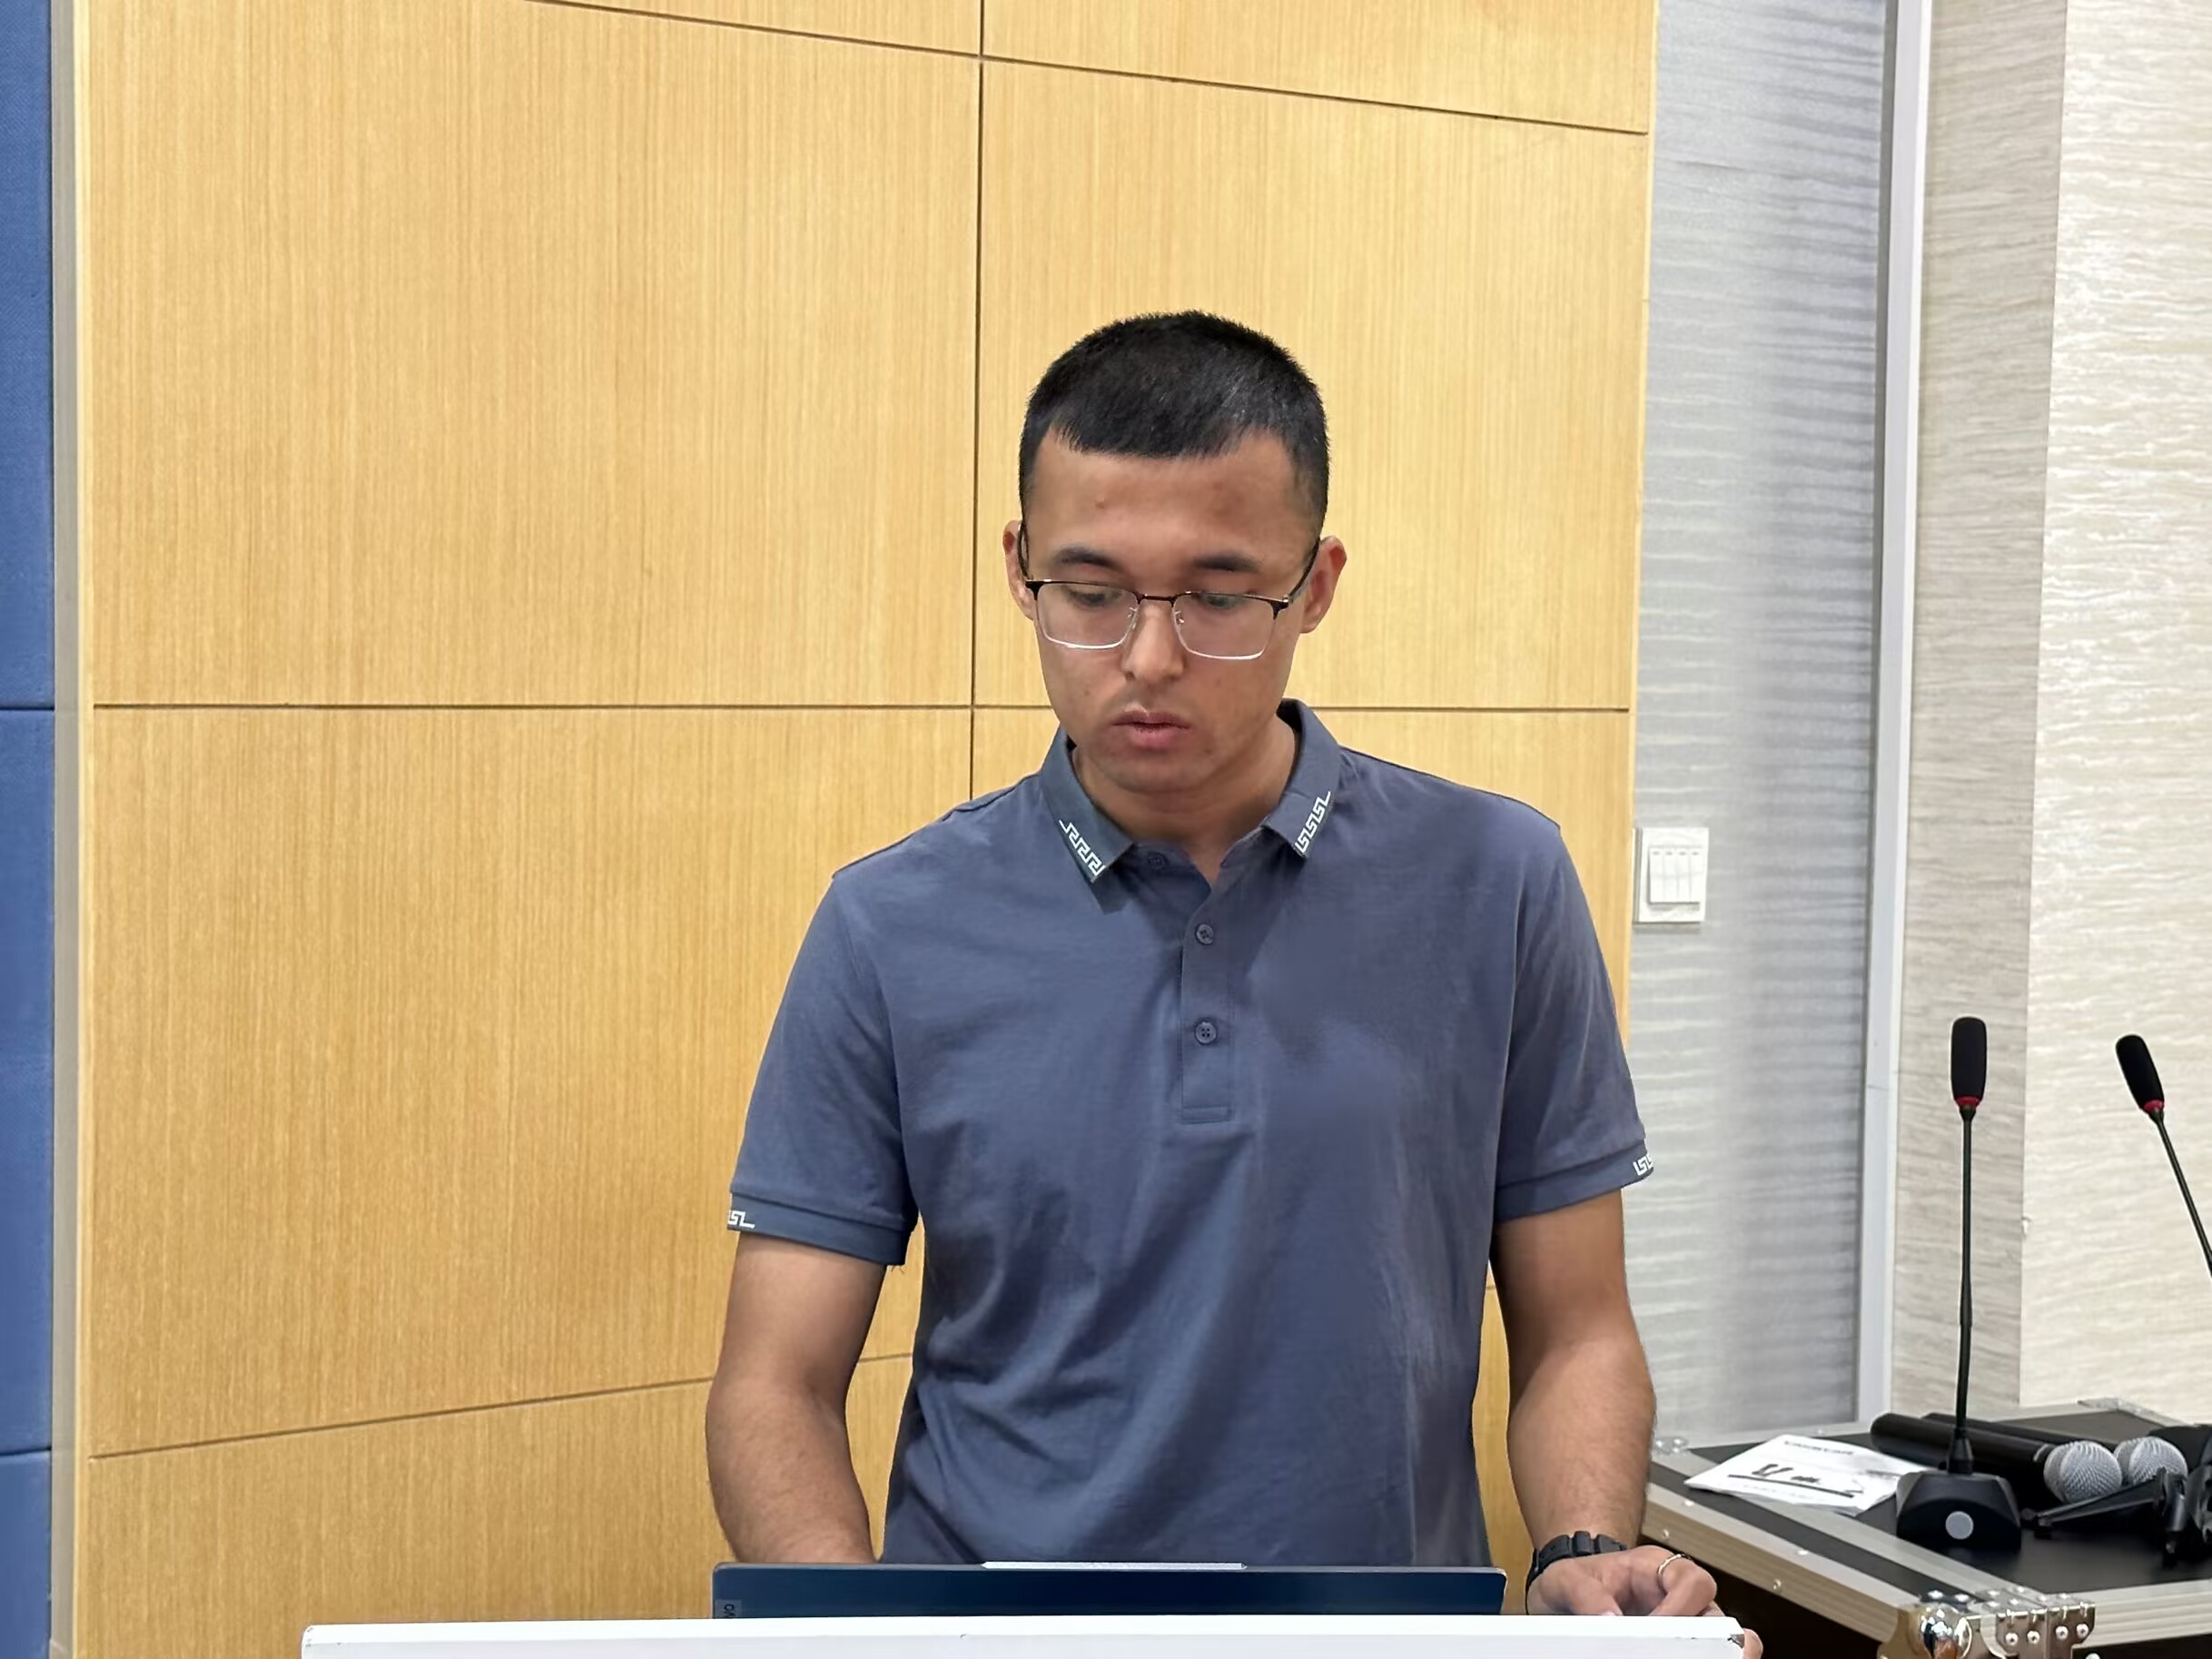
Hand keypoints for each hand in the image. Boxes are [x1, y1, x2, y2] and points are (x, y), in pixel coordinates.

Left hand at [1525, 1546, 1762, 1658]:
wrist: (1565, 1596)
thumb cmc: (1574, 1580)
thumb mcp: (1567, 1579)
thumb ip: (1585, 1594)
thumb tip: (1609, 1619)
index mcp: (1655, 1568)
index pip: (1691, 1582)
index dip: (1682, 1608)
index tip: (1658, 1630)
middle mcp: (1674, 1596)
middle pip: (1713, 1614)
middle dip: (1712, 1638)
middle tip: (1689, 1655)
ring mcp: (1676, 1624)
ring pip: (1712, 1640)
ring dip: (1705, 1653)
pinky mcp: (1669, 1646)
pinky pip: (1691, 1653)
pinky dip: (1690, 1658)